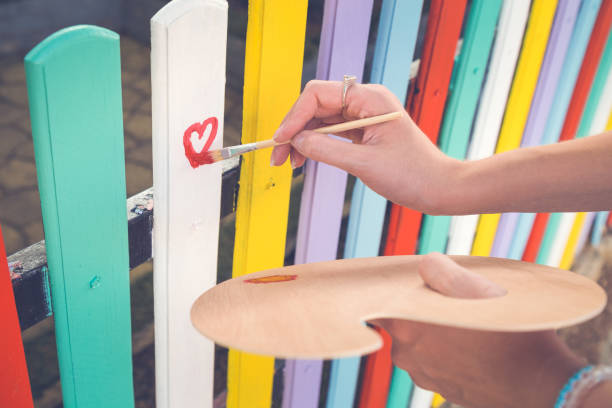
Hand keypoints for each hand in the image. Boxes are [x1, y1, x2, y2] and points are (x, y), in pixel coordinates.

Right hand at [270, 80, 457, 212]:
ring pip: (321, 119)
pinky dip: (315, 145)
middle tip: (278, 157)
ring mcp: (364, 115)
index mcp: (370, 98)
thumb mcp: (364, 164)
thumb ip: (326, 150)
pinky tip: (304, 159)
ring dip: (302, 139)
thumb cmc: (411, 175)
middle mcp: (365, 101)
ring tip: (289, 164)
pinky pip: (331, 132)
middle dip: (294, 129)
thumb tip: (295, 141)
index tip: (280, 140)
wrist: (439, 188)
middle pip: (316, 105)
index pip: (318, 94)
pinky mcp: (363, 130)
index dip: (295, 116)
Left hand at [374, 253, 584, 407]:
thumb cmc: (507, 333)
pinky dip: (449, 352)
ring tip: (467, 322)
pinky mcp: (443, 389)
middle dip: (419, 307)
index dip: (389, 288)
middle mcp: (405, 353)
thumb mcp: (476, 287)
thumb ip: (440, 270)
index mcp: (404, 323)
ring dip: (436, 330)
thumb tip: (425, 265)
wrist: (537, 384)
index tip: (403, 281)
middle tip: (449, 298)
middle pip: (401, 319)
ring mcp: (423, 375)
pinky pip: (437, 361)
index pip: (378, 301)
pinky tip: (475, 345)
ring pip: (420, 341)